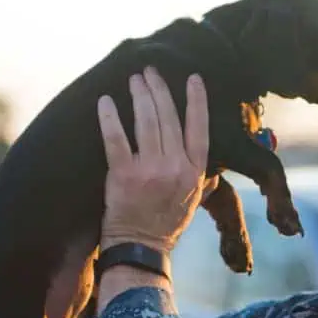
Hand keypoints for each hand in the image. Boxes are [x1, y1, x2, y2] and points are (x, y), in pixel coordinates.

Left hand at [97, 66, 211, 252]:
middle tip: (150, 71)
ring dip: (139, 95)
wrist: (141, 246)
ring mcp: (149, 170)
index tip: (192, 77)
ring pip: (146, 122)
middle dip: (159, 89)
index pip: (199, 127)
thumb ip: (203, 178)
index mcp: (195, 171)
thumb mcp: (195, 200)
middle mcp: (175, 167)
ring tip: (134, 79)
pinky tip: (105, 101)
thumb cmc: (167, 223)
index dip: (196, 100)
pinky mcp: (123, 175)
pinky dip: (109, 117)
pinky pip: (116, 139)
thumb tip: (212, 162)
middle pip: (168, 118)